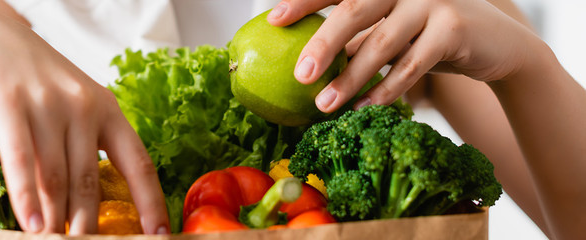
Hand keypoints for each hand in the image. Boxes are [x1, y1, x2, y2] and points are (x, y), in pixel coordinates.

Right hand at [0, 9, 168, 234]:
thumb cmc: (33, 78)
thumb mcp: (72, 102)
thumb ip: (84, 144)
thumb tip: (87, 204)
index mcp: (107, 108)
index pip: (138, 163)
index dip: (151, 202)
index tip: (160, 235)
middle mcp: (83, 105)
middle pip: (91, 180)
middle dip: (88, 224)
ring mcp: (47, 104)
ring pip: (56, 176)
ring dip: (54, 218)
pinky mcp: (9, 104)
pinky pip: (21, 159)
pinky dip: (25, 197)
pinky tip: (29, 223)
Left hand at [266, 0, 539, 111]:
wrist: (498, 44)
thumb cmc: (428, 36)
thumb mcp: (390, 28)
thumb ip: (356, 33)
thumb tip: (302, 60)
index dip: (303, 0)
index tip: (273, 20)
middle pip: (354, 9)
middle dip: (322, 43)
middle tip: (300, 74)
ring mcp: (432, 1)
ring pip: (381, 43)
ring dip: (349, 79)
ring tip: (324, 105)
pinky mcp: (453, 28)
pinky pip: (411, 66)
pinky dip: (385, 90)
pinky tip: (363, 109)